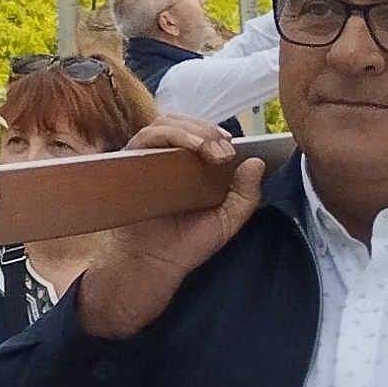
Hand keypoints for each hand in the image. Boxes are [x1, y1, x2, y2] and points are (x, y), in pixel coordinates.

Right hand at [69, 113, 266, 341]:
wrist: (152, 263)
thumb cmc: (184, 244)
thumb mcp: (226, 221)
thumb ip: (244, 196)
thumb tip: (256, 163)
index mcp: (189, 167)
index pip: (200, 133)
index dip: (216, 133)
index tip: (233, 146)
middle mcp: (166, 158)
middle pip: (184, 123)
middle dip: (207, 130)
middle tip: (223, 150)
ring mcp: (146, 158)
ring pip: (166, 124)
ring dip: (191, 130)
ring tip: (208, 148)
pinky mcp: (131, 162)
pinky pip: (146, 138)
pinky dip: (169, 135)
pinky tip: (188, 147)